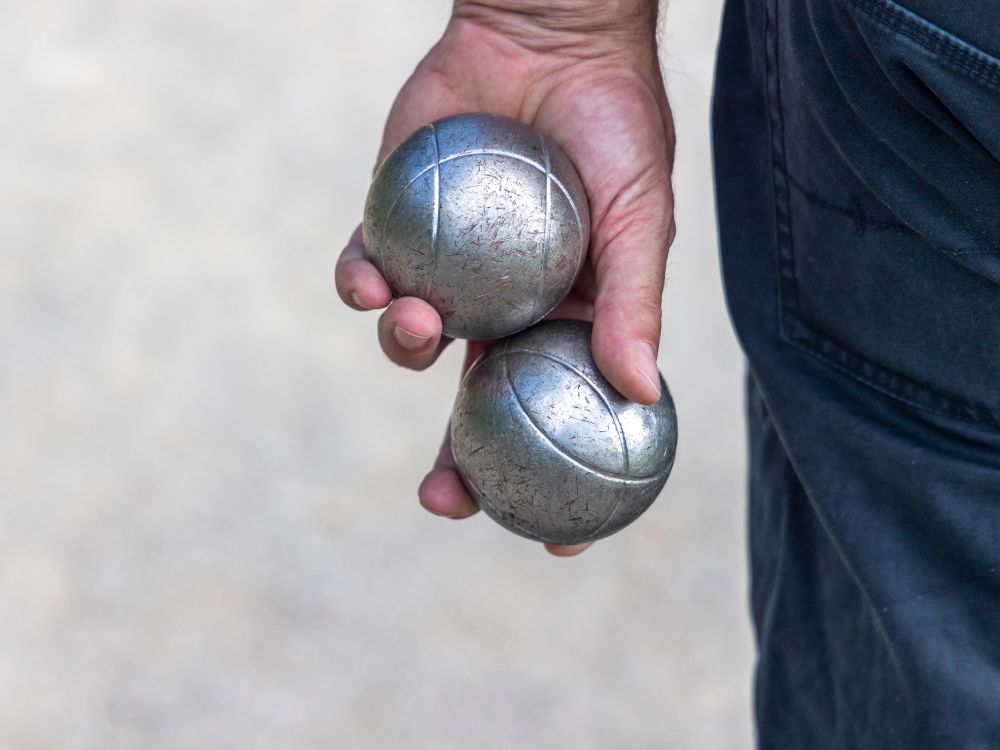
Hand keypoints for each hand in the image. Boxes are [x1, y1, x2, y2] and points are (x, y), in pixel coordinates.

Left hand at [335, 2, 674, 555]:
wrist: (553, 35)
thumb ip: (633, 303)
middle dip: (452, 462)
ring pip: (410, 340)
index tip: (552, 540)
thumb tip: (642, 394)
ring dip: (403, 350)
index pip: (551, 416)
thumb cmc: (612, 126)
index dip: (551, 483)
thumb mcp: (639, 219)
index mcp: (558, 319)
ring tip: (419, 329)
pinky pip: (365, 270)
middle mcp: (498, 305)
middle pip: (468, 406)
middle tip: (441, 498)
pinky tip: (370, 282)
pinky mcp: (393, 220)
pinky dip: (359, 284)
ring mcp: (444, 267)